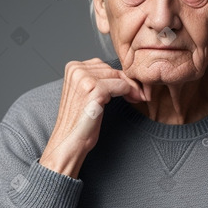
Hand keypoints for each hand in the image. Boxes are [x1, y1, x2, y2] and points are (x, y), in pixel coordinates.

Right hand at [39, 58, 145, 177]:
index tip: (130, 89)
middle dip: (127, 83)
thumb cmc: (79, 123)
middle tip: (137, 95)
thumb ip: (98, 81)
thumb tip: (123, 76)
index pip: (104, 66)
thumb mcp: (86, 95)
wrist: (69, 142)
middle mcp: (76, 69)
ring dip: (131, 88)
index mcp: (73, 67)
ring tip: (135, 98)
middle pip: (112, 69)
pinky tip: (133, 100)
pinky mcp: (94, 89)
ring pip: (118, 77)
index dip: (119, 78)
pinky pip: (121, 85)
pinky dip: (130, 93)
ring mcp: (84, 78)